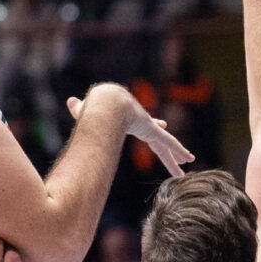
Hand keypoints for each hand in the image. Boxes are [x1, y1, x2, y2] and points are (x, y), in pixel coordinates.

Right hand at [67, 85, 193, 176]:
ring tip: (190, 161)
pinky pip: (168, 143)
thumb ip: (80, 108)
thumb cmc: (94, 105)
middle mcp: (143, 123)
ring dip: (178, 153)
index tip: (162, 125)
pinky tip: (189, 158)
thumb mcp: (86, 109)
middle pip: (158, 139)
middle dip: (167, 149)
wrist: (104, 101)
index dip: (154, 126)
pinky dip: (179, 151)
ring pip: (167, 144)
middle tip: (179, 156)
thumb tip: (71, 102)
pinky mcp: (152, 130)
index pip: (146, 125)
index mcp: (130, 119)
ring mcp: (149, 126)